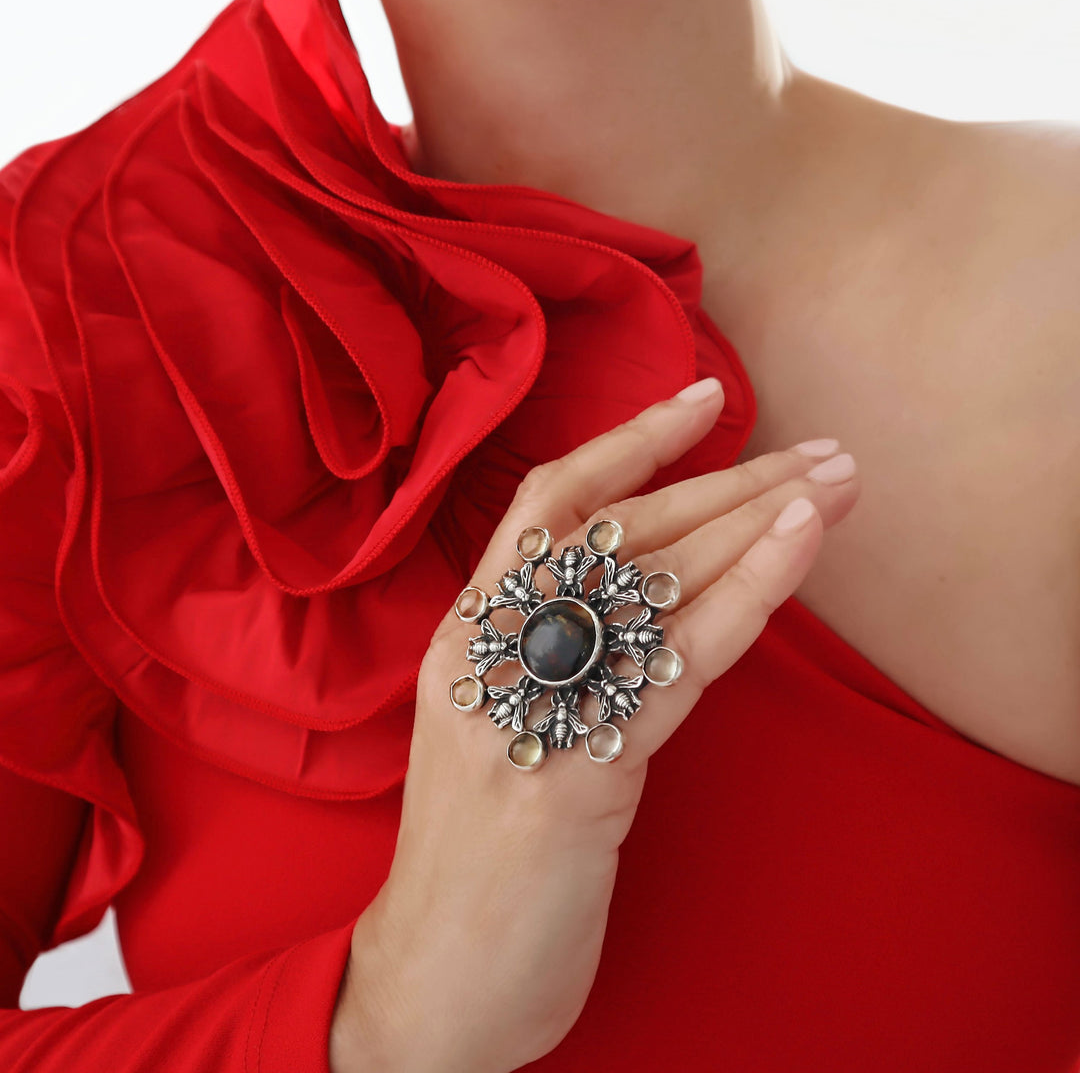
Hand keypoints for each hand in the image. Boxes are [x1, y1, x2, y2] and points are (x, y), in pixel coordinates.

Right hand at [331, 378, 858, 1072]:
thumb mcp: (501, 728)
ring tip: (834, 480)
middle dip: (727, 481)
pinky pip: (679, 661)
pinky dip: (750, 592)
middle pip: (620, 535)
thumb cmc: (474, 855)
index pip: (547, 508)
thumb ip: (555, 661)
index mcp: (467, 636)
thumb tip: (650, 607)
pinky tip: (802, 543)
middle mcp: (493, 652)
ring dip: (756, 520)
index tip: (703, 398)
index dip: (627, 444)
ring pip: (655, 584)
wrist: (430, 977)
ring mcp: (531, 709)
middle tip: (818, 453)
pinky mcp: (578, 773)